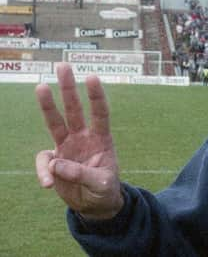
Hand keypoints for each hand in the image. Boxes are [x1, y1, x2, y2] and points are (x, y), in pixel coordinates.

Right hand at [35, 63, 123, 219]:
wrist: (94, 204)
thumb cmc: (104, 189)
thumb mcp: (102, 184)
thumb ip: (83, 175)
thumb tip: (56, 165)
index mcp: (101, 138)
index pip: (100, 113)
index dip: (96, 96)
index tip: (92, 77)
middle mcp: (83, 137)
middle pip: (74, 109)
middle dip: (69, 87)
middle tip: (63, 65)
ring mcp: (67, 147)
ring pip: (55, 122)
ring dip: (47, 105)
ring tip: (40, 86)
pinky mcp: (54, 161)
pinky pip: (44, 162)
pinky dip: (43, 172)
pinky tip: (48, 184)